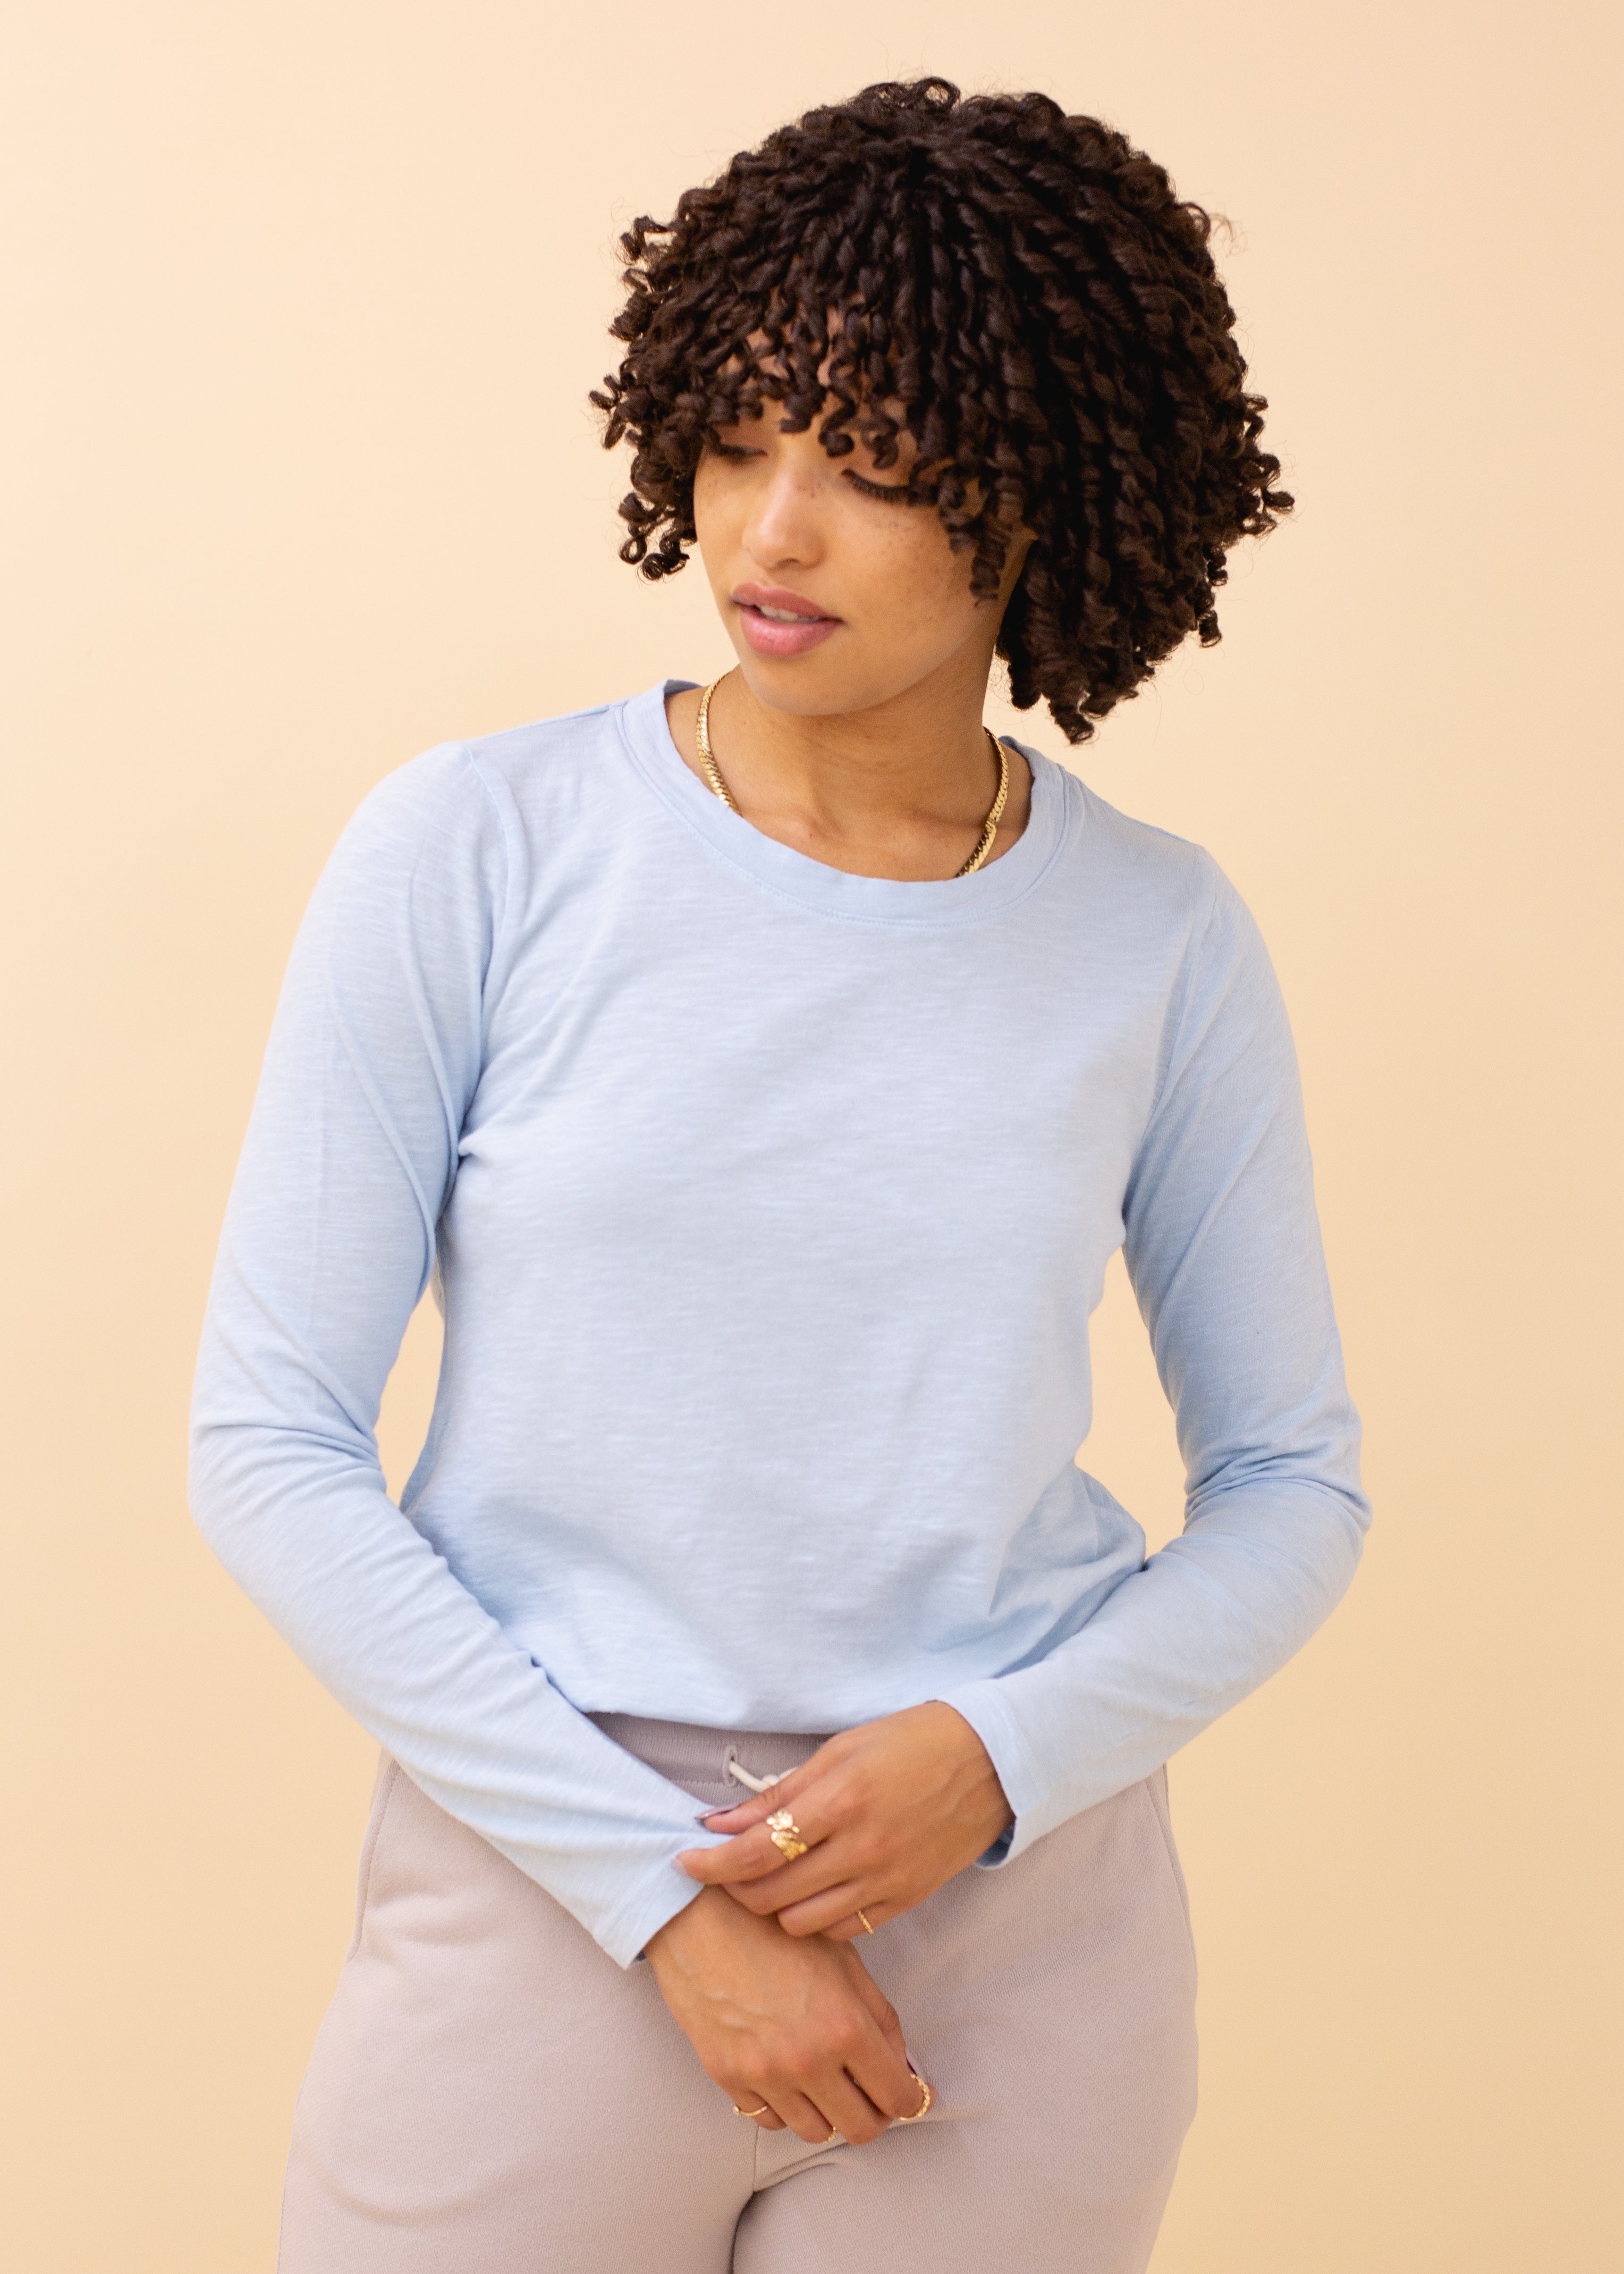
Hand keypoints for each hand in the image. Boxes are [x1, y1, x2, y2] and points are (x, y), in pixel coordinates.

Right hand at [643, 1885, 925, 2143]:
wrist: (699, 1914)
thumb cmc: (776, 1926)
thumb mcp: (843, 1958)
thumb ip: (880, 2016)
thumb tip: (902, 2065)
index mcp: (845, 2027)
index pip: (898, 2097)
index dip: (911, 2098)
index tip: (909, 2092)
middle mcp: (808, 2061)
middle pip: (860, 2130)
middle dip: (874, 2114)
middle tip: (871, 2093)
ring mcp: (764, 2075)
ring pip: (815, 2132)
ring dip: (829, 2113)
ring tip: (828, 2083)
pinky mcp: (727, 2078)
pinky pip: (769, 2120)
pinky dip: (786, 2108)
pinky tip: (788, 2078)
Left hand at [675, 1702, 1011, 1939]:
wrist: (990, 1762)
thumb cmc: (911, 1742)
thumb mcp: (840, 1750)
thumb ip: (780, 1793)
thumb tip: (721, 1822)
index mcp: (841, 1801)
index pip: (756, 1850)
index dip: (710, 1864)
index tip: (685, 1862)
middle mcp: (862, 1849)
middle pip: (771, 1895)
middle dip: (735, 1887)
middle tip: (725, 1868)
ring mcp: (886, 1881)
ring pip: (801, 1924)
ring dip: (774, 1907)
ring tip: (770, 1880)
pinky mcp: (905, 1901)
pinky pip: (842, 1931)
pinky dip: (816, 1918)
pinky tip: (812, 1890)